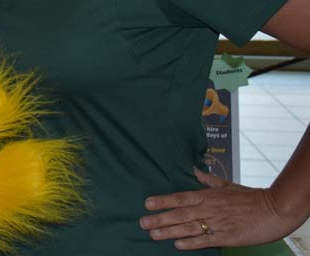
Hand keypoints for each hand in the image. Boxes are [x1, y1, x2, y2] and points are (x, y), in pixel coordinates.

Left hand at [140, 169, 300, 249]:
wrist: (273, 209)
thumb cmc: (250, 196)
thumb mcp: (227, 185)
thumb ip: (208, 180)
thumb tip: (193, 171)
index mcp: (208, 195)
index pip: (180, 198)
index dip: (163, 201)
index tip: (147, 204)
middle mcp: (210, 209)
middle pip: (180, 214)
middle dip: (160, 219)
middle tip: (142, 222)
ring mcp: (218, 223)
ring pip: (189, 228)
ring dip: (170, 232)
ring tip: (153, 234)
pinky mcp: (228, 237)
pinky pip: (206, 240)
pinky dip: (192, 243)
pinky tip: (178, 245)